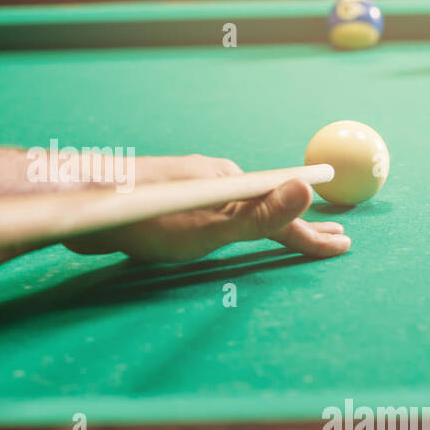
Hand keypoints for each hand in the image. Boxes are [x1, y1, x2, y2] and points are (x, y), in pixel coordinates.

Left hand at [64, 154, 350, 261]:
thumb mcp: (211, 224)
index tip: (345, 246)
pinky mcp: (168, 204)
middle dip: (301, 223)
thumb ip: (260, 216)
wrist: (85, 206)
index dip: (314, 234)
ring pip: (242, 209)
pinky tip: (229, 227)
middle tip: (332, 235)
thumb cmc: (149, 218)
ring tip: (291, 231)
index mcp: (232, 185)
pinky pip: (215, 214)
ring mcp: (192, 191)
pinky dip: (239, 222)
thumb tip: (308, 189)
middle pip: (269, 205)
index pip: (285, 213)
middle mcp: (216, 183)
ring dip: (271, 219)